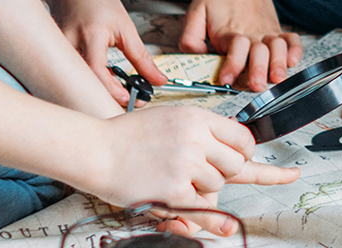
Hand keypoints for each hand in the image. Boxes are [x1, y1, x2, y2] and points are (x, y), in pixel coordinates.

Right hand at [45, 0, 166, 107]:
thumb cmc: (96, 0)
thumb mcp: (125, 26)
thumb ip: (141, 56)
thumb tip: (157, 80)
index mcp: (91, 35)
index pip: (97, 71)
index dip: (112, 90)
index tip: (129, 99)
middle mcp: (70, 44)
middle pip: (85, 83)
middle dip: (106, 98)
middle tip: (127, 102)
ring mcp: (60, 51)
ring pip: (77, 83)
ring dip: (97, 92)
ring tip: (117, 92)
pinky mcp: (56, 56)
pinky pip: (71, 77)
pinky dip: (88, 84)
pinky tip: (101, 84)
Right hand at [85, 107, 297, 210]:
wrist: (96, 150)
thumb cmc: (127, 136)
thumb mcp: (169, 118)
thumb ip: (200, 132)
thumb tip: (230, 147)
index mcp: (196, 118)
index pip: (242, 137)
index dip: (245, 151)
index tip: (245, 158)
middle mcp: (195, 139)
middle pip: (235, 165)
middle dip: (225, 173)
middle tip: (203, 172)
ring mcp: (187, 165)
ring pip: (218, 187)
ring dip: (203, 189)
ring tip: (175, 179)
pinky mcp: (175, 190)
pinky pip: (204, 208)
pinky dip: (210, 218)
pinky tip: (219, 222)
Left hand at [181, 0, 299, 90]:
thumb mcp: (196, 11)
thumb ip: (191, 37)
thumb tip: (196, 56)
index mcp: (230, 31)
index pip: (234, 49)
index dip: (230, 66)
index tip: (225, 79)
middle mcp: (252, 32)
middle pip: (259, 52)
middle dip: (259, 70)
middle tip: (257, 85)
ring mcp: (266, 31)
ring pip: (278, 48)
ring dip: (279, 63)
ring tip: (277, 77)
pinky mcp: (276, 29)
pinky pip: (292, 40)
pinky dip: (295, 50)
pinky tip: (292, 61)